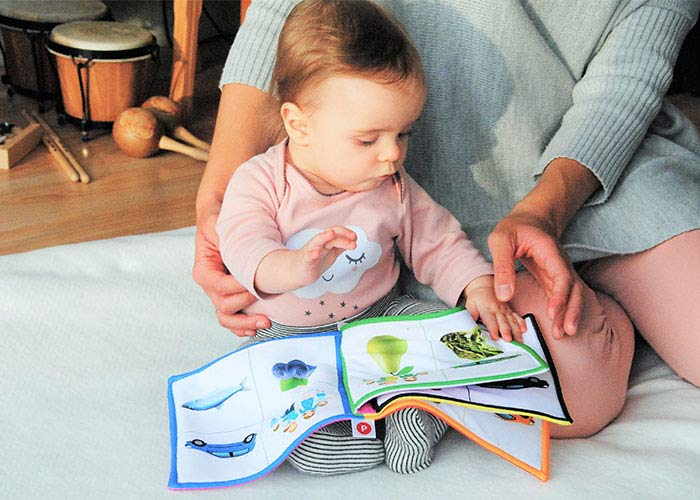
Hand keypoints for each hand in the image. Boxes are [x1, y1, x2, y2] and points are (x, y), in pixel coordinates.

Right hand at [193, 210, 270, 335]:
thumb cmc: (217, 224)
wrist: (220, 227)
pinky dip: (243, 326)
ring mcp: (220, 294)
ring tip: (265, 323)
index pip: (219, 286)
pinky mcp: (230, 297)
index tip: (254, 283)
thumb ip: (221, 236)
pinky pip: (233, 318)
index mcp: (204, 271)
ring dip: (245, 323)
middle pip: (223, 306)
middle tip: (264, 304)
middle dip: (244, 308)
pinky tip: (256, 328)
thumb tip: (231, 245)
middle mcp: (210, 286)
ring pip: (227, 317)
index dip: (237, 287)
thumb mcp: (215, 225)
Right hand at [291, 226, 357, 287]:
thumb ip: (340, 247)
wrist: (297, 272)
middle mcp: (318, 244)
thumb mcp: (331, 253)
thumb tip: (353, 241)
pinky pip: (308, 256)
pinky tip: (316, 253)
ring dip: (324, 237)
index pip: (337, 232)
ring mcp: (311, 251)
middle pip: (330, 234)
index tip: (355, 237)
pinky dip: (312, 254)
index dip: (346, 233)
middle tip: (353, 238)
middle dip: (342, 235)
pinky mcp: (305, 261)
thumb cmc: (314, 262)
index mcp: (326, 242)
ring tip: (331, 234)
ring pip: (317, 241)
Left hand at [464, 275, 525, 341]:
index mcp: (487, 309)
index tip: (495, 337)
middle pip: (503, 321)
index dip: (493, 329)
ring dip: (516, 331)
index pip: (490, 320)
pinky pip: (518, 317)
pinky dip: (522, 323)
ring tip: (519, 341)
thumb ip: (470, 315)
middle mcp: (498, 310)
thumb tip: (467, 326)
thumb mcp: (470, 305)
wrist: (485, 288)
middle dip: (507, 331)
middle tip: (509, 340)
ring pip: (512, 321)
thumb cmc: (477, 299)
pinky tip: (524, 330)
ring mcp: (506, 310)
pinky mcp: (511, 311)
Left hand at [487, 210, 583, 339]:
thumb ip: (502, 266)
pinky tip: (559, 325)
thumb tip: (503, 295)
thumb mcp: (501, 240)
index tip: (553, 312)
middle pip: (574, 288)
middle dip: (571, 310)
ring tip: (563, 333)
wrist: (530, 219)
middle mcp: (560, 263)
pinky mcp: (553, 278)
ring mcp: (559, 271)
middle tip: (565, 331)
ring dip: (570, 313)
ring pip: (572, 294)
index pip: (561, 275)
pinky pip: (563, 296)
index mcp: (549, 251)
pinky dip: (563, 311)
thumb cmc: (514, 227)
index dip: (559, 295)